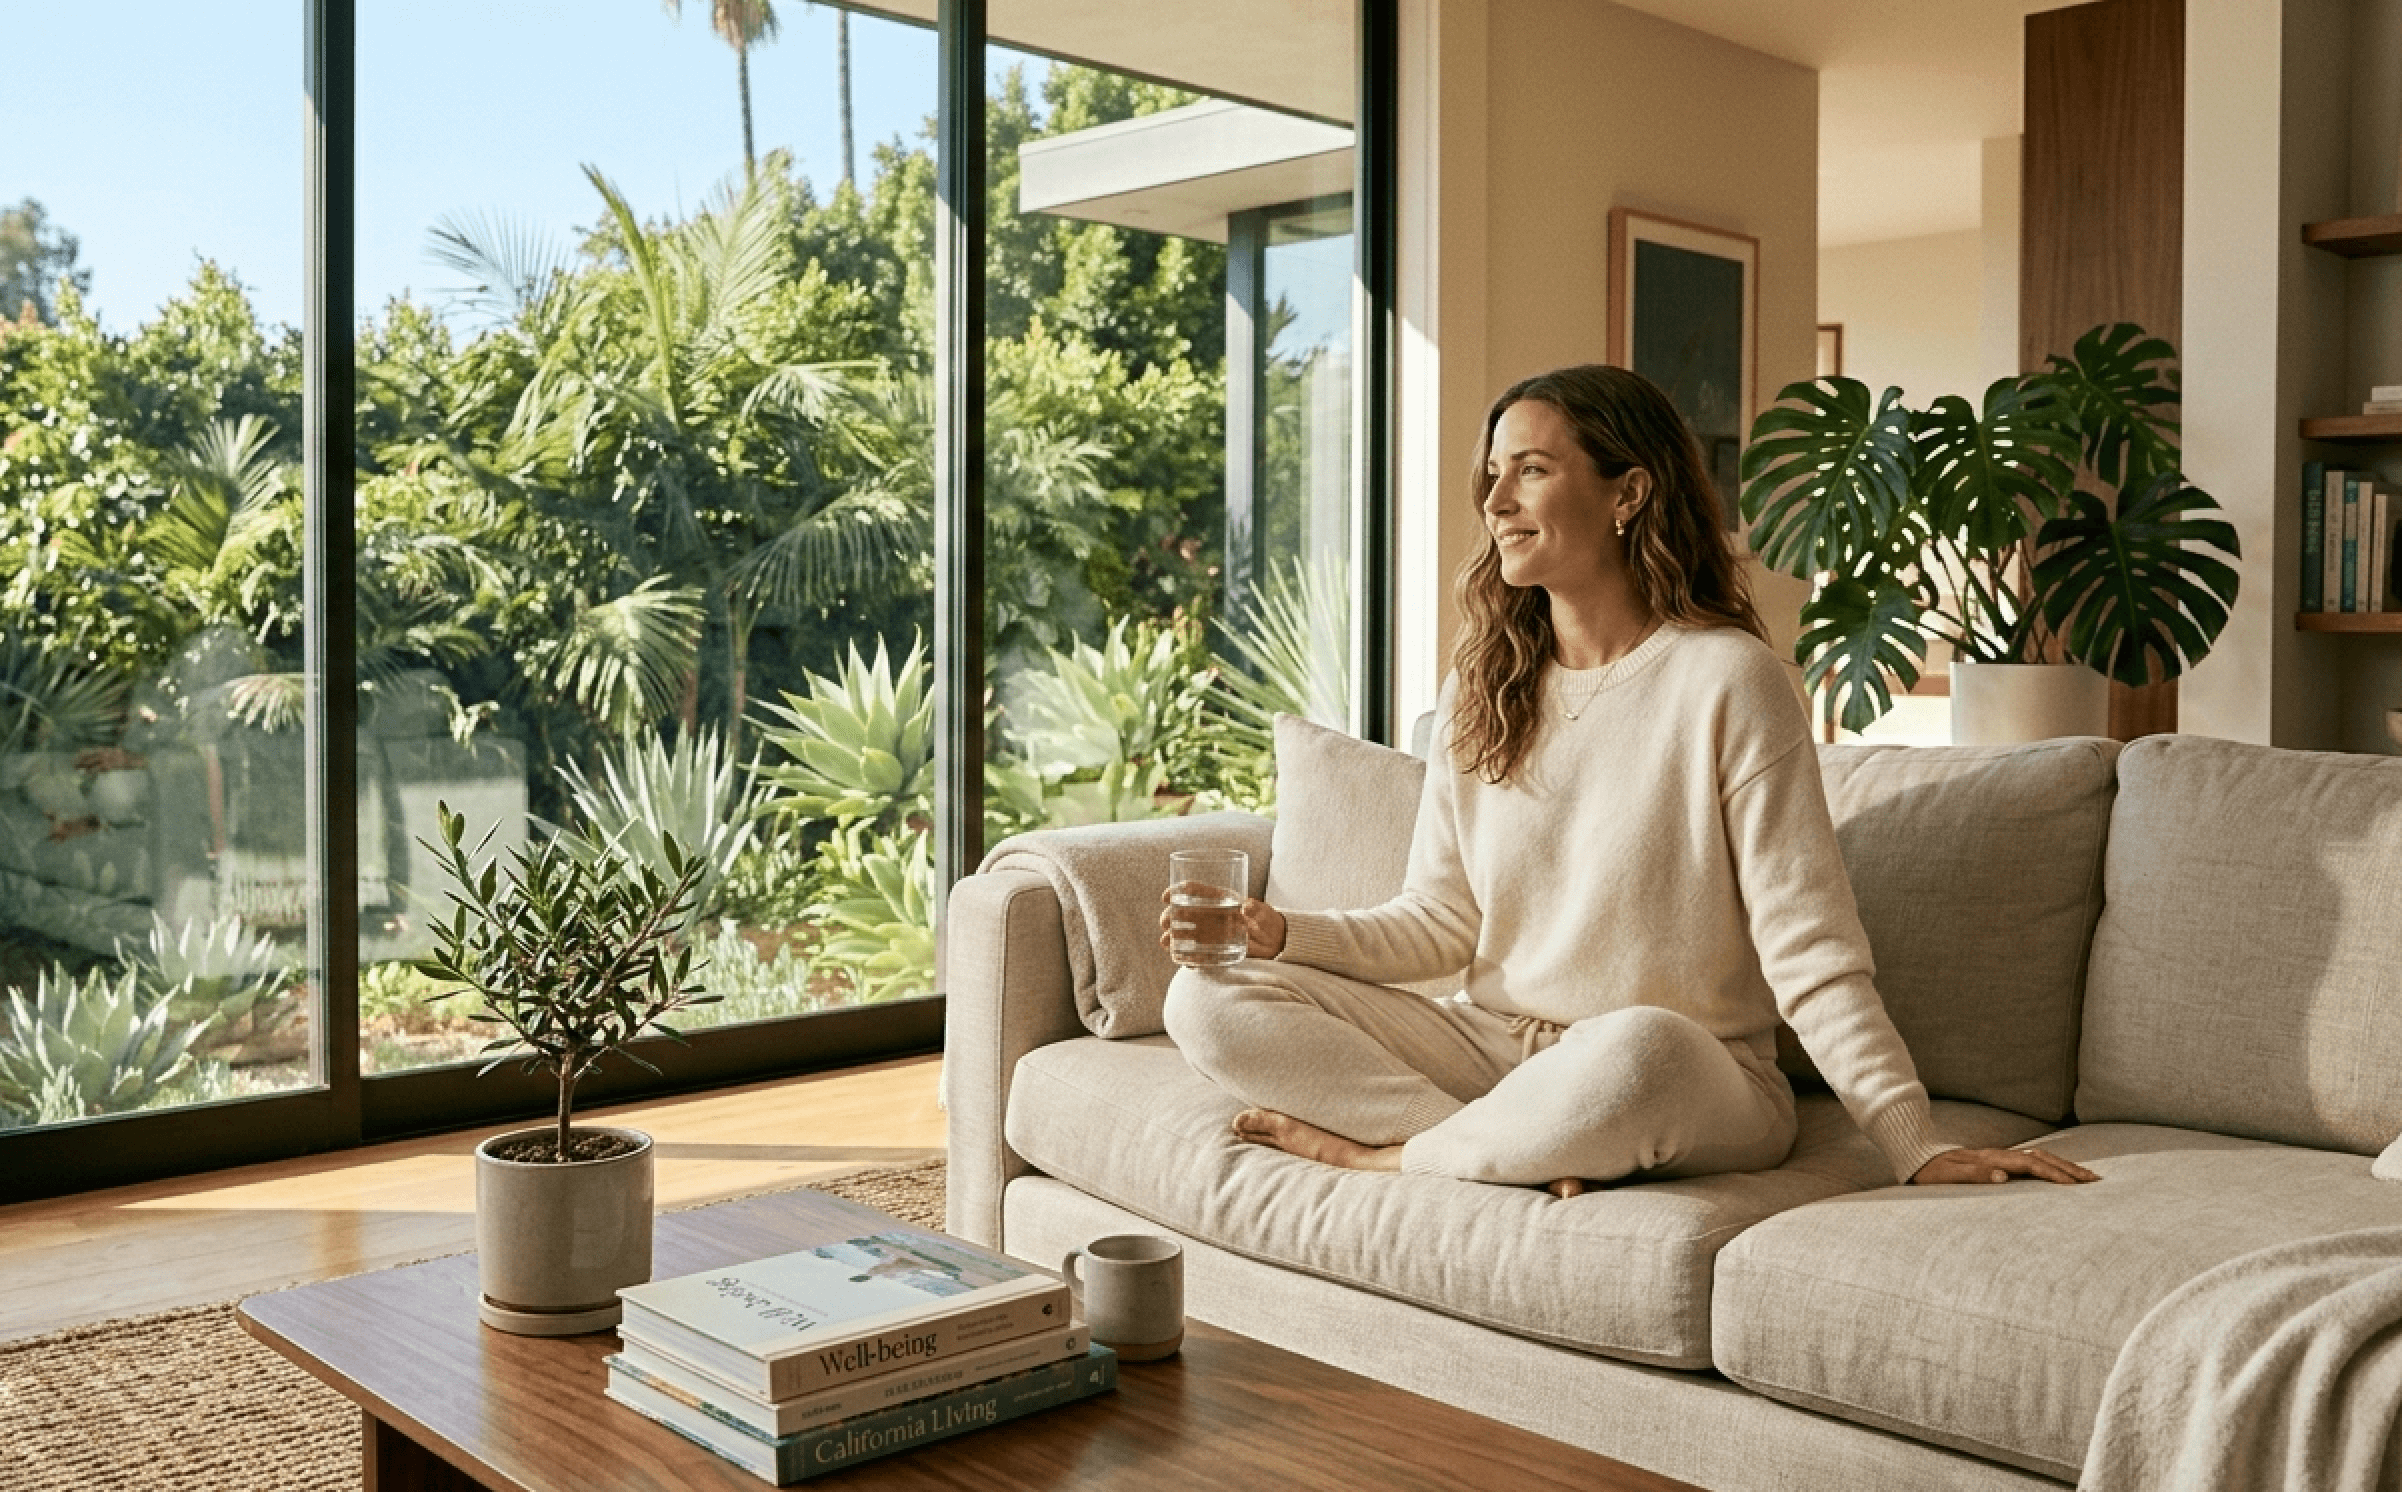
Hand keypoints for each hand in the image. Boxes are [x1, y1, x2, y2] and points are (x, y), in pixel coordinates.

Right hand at [1158, 885, 1287, 959]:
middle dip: (1169, 916)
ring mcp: (1210, 932)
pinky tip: (1183, 961)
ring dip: (1172, 938)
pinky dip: (1189, 958)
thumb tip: (1246, 906)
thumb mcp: (1263, 912)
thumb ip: (1256, 909)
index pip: (1193, 890)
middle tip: (1165, 923)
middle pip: (1182, 912)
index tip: (1166, 897)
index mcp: (1218, 898)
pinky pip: (1196, 953)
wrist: (1276, 941)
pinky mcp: (1213, 948)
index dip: (1177, 891)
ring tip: (1166, 943)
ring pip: (1184, 933)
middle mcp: (1210, 914)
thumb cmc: (1268, 920)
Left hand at [1909, 1146, 2099, 1185]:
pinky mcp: (1998, 1160)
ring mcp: (2000, 1156)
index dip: (2053, 1175)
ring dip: (2064, 1166)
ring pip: (2039, 1157)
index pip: (2030, 1165)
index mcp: (1991, 1159)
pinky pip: (2031, 1160)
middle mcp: (1999, 1154)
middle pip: (2041, 1158)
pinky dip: (2050, 1165)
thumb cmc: (1931, 1173)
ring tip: (2086, 1177)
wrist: (1916, 1157)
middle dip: (2069, 1169)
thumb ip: (1975, 1175)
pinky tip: (2059, 1172)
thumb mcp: (1948, 1176)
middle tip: (2095, 1182)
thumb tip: (2003, 1176)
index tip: (2075, 1187)